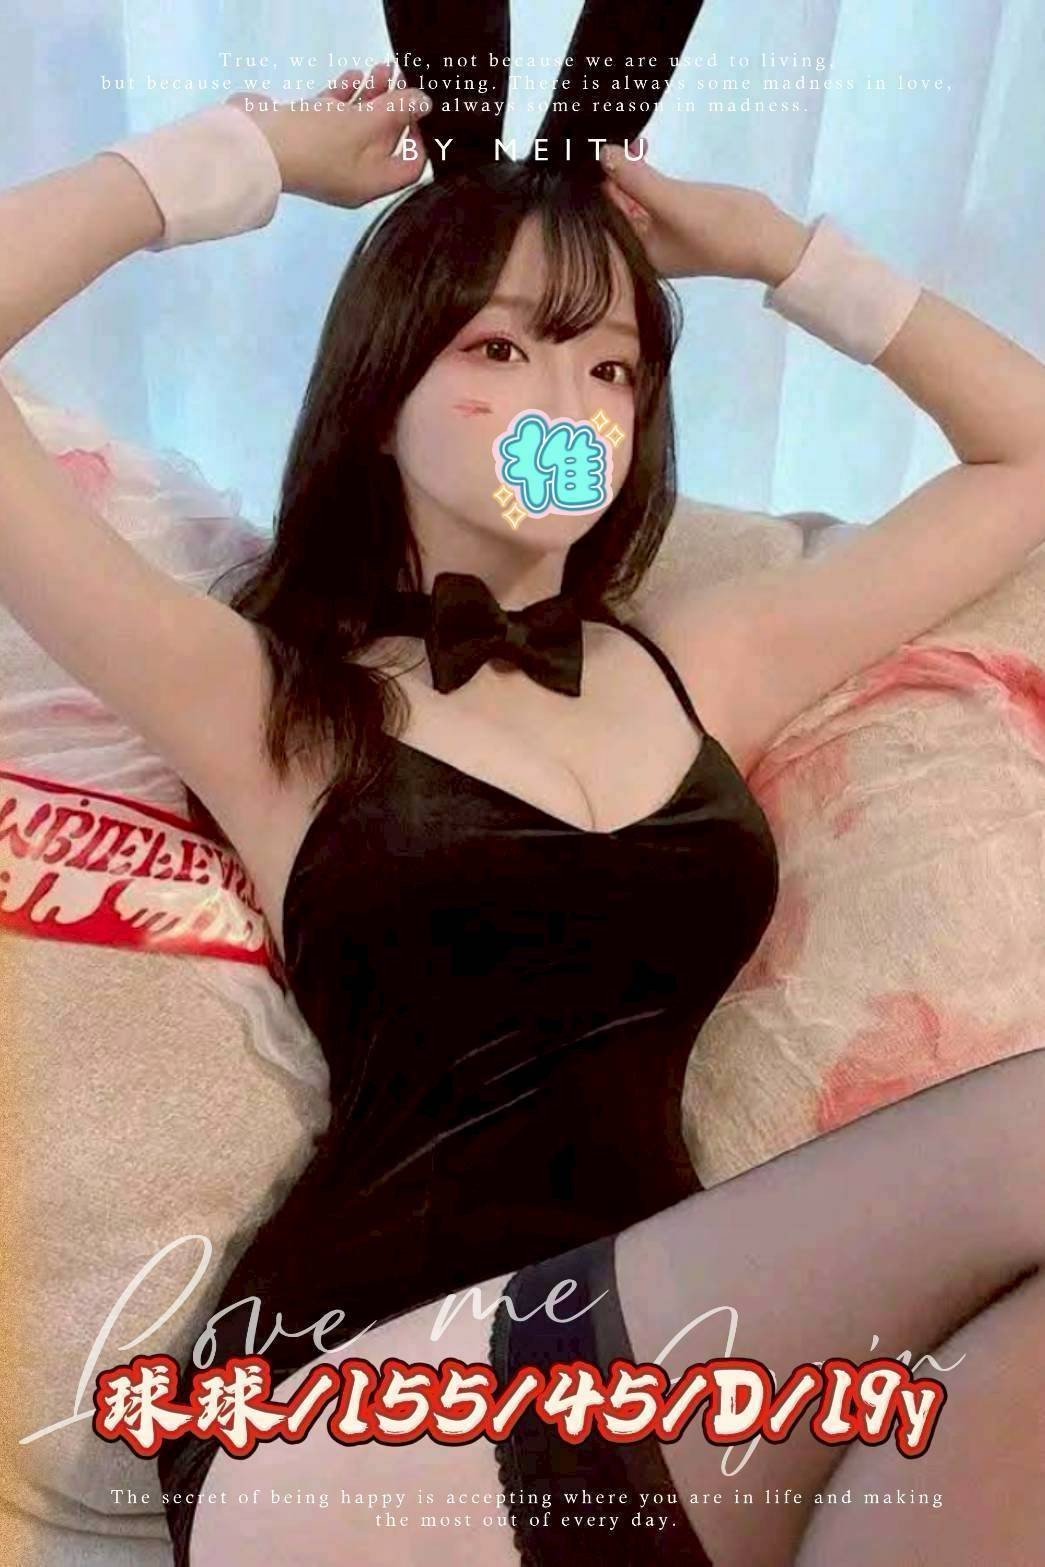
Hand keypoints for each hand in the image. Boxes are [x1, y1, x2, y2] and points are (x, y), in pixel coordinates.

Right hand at [226, 63, 431, 208]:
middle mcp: (353, 175)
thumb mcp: (365, 123)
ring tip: (379, 69)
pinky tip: (351, 78)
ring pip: (359, 124)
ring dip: (371, 95)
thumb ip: (398, 110)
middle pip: (385, 141)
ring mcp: (328, 157)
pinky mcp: (307, 136)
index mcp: (371, 183)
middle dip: (394, 106)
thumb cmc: (315, 141)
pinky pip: (334, 117)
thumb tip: (425, 103)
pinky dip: (345, 97)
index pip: (410, 166)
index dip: (419, 136)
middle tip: (398, 76)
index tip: (416, 108)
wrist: (253, 145)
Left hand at [598, 140, 808, 283]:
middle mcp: (644, 248)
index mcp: (636, 255)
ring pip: (635, 198)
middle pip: (617, 207)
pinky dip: (646, 177)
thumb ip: (635, 178)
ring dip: (629, 171)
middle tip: (605, 133)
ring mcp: (662, 234)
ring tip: (626, 137)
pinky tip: (641, 152)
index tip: (587, 149)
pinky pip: (653, 196)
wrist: (768, 238)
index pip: (604, 216)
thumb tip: (603, 153)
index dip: (596, 183)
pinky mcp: (679, 220)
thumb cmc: (717, 228)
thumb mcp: (671, 200)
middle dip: (612, 175)